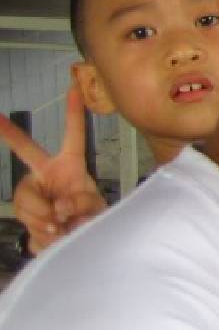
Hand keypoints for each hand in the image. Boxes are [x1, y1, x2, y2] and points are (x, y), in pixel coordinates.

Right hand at [0, 86, 104, 254]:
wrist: (76, 241)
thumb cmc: (89, 217)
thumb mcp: (96, 208)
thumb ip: (82, 203)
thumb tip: (61, 207)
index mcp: (70, 166)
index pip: (74, 136)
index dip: (74, 113)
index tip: (74, 88)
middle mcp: (48, 174)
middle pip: (27, 157)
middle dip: (12, 137)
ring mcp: (34, 193)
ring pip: (26, 200)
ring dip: (45, 218)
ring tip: (61, 226)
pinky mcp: (26, 215)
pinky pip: (28, 222)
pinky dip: (44, 234)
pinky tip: (56, 235)